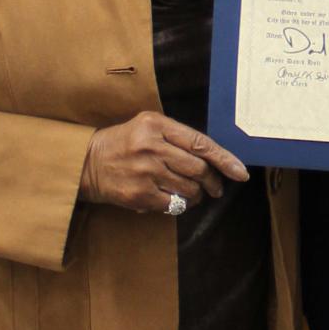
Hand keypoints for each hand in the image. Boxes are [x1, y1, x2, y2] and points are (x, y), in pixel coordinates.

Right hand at [78, 112, 249, 213]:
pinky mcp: (139, 195)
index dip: (224, 159)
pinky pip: (172, 204)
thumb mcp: (148, 127)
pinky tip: (176, 200)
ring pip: (189, 189)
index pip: (200, 142)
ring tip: (195, 194)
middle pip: (198, 169)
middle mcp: (151, 146)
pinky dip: (180, 205)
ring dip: (198, 195)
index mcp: (157, 125)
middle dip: (213, 181)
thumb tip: (213, 159)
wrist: (88, 163)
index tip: (240, 172)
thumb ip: (178, 137)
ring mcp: (145, 172)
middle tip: (216, 188)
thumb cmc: (125, 143)